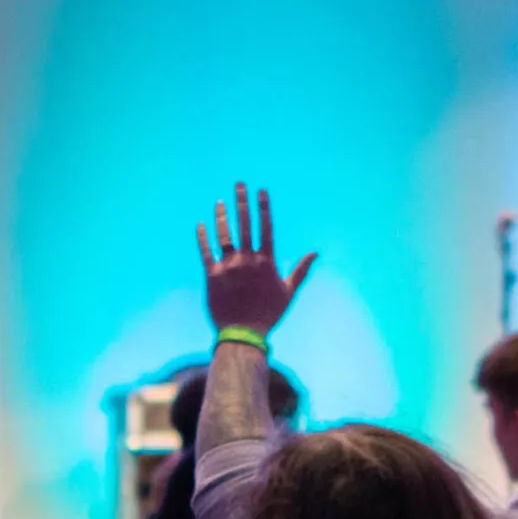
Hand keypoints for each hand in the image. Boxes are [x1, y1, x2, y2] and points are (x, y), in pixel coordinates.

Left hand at [196, 182, 314, 336]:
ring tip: (220, 202)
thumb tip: (315, 252)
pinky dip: (203, 238)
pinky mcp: (211, 276)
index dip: (262, 207)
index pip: (265, 227)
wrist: (242, 334)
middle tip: (239, 185)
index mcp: (265, 262)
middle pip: (244, 225)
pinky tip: (201, 225)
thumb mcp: (289, 292)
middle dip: (242, 202)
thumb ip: (301, 270)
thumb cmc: (268, 314)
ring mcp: (228, 267)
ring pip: (224, 235)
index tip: (260, 191)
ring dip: (222, 216)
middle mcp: (246, 260)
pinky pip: (206, 252)